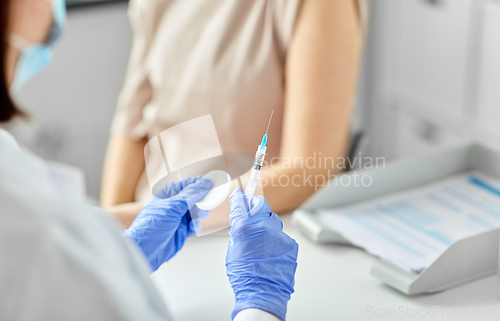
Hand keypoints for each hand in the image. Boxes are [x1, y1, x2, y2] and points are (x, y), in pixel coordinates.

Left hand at [124, 176, 210, 270]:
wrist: (145, 249)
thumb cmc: (151, 225)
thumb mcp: (173, 206)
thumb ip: (191, 194)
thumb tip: (204, 183)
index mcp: (166, 194)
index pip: (186, 184)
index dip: (198, 183)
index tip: (210, 183)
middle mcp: (172, 205)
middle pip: (194, 197)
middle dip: (201, 200)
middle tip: (206, 202)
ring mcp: (177, 218)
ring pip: (196, 211)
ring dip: (200, 213)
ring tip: (199, 216)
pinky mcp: (181, 230)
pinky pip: (194, 224)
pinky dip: (196, 225)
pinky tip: (192, 227)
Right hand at [226, 189, 298, 320]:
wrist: (262, 291)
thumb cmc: (245, 276)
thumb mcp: (232, 251)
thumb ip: (238, 235)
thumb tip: (242, 228)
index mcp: (244, 227)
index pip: (240, 204)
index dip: (239, 197)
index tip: (239, 194)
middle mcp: (262, 226)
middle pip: (261, 204)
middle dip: (256, 204)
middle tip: (253, 207)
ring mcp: (278, 233)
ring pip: (272, 220)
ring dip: (266, 224)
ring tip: (262, 239)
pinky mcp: (289, 242)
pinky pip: (281, 236)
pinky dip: (276, 241)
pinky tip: (271, 252)